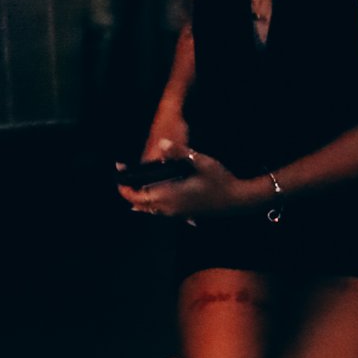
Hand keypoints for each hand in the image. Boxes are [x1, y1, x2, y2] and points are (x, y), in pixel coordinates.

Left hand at [118, 147, 252, 220]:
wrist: (238, 200)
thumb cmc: (220, 180)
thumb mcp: (200, 161)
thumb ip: (178, 152)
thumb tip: (160, 142)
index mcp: (168, 196)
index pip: (136, 195)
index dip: (124, 185)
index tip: (119, 172)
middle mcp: (168, 208)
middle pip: (140, 204)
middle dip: (130, 192)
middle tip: (125, 177)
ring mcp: (177, 214)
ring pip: (150, 210)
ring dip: (141, 198)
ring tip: (136, 184)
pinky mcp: (184, 215)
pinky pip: (160, 212)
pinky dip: (152, 204)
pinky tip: (156, 195)